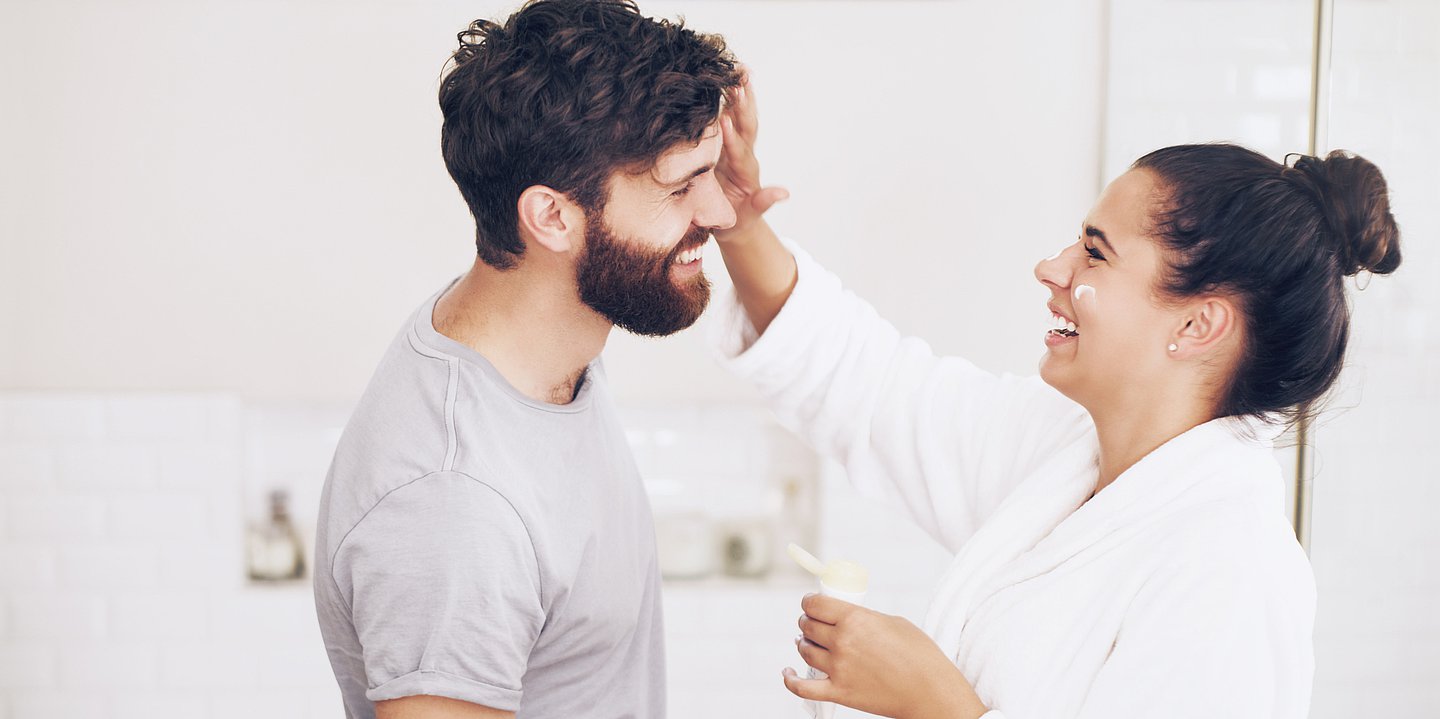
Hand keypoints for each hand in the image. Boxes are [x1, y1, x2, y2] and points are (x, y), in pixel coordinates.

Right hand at [716, 66, 788, 237]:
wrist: (735, 222)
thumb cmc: (737, 222)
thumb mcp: (748, 217)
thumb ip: (763, 202)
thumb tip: (784, 194)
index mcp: (746, 173)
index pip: (739, 153)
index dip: (732, 139)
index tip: (725, 121)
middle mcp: (744, 155)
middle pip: (746, 127)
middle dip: (742, 106)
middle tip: (739, 82)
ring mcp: (736, 147)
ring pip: (740, 117)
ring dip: (739, 94)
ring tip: (739, 70)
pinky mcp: (727, 143)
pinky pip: (728, 117)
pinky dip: (727, 98)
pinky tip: (724, 78)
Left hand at [784, 594, 989, 718]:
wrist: (930, 691)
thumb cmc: (920, 655)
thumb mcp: (893, 622)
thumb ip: (865, 618)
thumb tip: (848, 619)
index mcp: (855, 619)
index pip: (815, 604)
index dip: (809, 602)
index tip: (810, 603)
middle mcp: (842, 642)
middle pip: (808, 626)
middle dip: (807, 622)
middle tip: (812, 623)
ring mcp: (838, 669)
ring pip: (805, 651)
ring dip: (804, 644)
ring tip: (807, 642)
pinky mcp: (839, 692)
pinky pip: (802, 687)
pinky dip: (790, 679)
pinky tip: (788, 671)